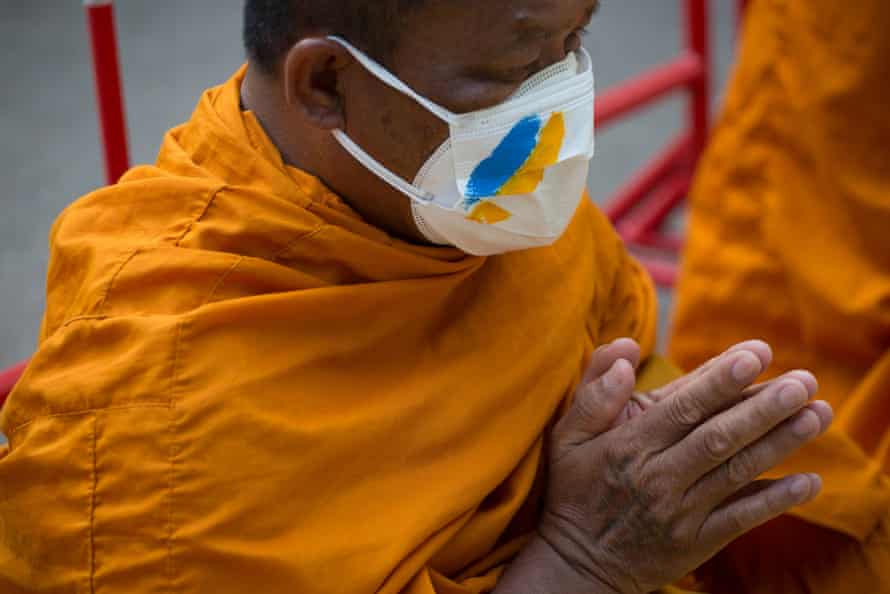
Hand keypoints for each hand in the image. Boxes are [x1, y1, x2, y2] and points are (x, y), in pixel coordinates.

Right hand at [539, 340, 832, 593]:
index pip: (682, 407)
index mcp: (629, 445)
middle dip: (764, 407)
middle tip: (804, 381)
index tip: (757, 354)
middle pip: (719, 437)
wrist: (579, 563)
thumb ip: (594, 392)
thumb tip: (624, 351)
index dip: (720, 380)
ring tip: (818, 414)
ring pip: (737, 471)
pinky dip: (776, 500)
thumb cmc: (576, 490)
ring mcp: (682, 510)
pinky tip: (810, 481)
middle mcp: (659, 475)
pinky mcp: (698, 539)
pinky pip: (742, 518)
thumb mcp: (566, 437)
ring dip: (781, 442)